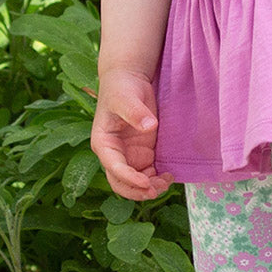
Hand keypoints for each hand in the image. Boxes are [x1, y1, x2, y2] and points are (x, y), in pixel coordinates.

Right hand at [91, 69, 173, 200]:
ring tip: (166, 184)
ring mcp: (128, 155)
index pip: (114, 167)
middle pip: (120, 182)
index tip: (145, 182)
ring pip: (135, 182)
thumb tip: (149, 126)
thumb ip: (135, 112)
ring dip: (148, 188)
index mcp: (103, 143)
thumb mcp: (126, 97)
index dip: (129, 178)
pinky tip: (168, 176)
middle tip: (155, 191)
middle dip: (136, 190)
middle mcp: (114, 154)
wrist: (129, 80)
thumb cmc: (122, 88)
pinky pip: (148, 174)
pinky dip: (156, 179)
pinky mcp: (142, 153)